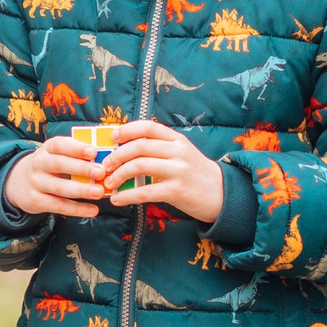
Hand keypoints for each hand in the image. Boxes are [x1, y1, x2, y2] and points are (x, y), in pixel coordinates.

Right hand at [3, 136, 107, 219]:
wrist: (17, 183)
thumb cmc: (48, 167)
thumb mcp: (56, 155)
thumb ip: (76, 155)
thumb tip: (105, 159)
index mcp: (47, 149)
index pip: (59, 144)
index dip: (76, 148)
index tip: (93, 152)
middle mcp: (38, 163)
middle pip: (60, 165)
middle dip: (81, 168)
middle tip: (101, 172)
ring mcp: (35, 183)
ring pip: (59, 187)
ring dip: (80, 190)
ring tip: (99, 192)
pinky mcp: (35, 200)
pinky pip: (58, 205)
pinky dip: (77, 209)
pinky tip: (93, 210)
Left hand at [96, 121, 223, 223]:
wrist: (221, 194)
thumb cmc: (195, 174)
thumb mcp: (181, 153)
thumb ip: (160, 148)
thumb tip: (125, 149)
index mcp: (177, 139)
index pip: (148, 126)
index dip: (127, 130)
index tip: (113, 137)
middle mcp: (178, 151)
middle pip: (139, 146)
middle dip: (117, 155)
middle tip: (105, 165)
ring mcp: (178, 170)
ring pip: (139, 166)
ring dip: (119, 175)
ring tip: (109, 183)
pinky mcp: (176, 190)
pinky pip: (145, 192)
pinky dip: (127, 196)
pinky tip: (117, 200)